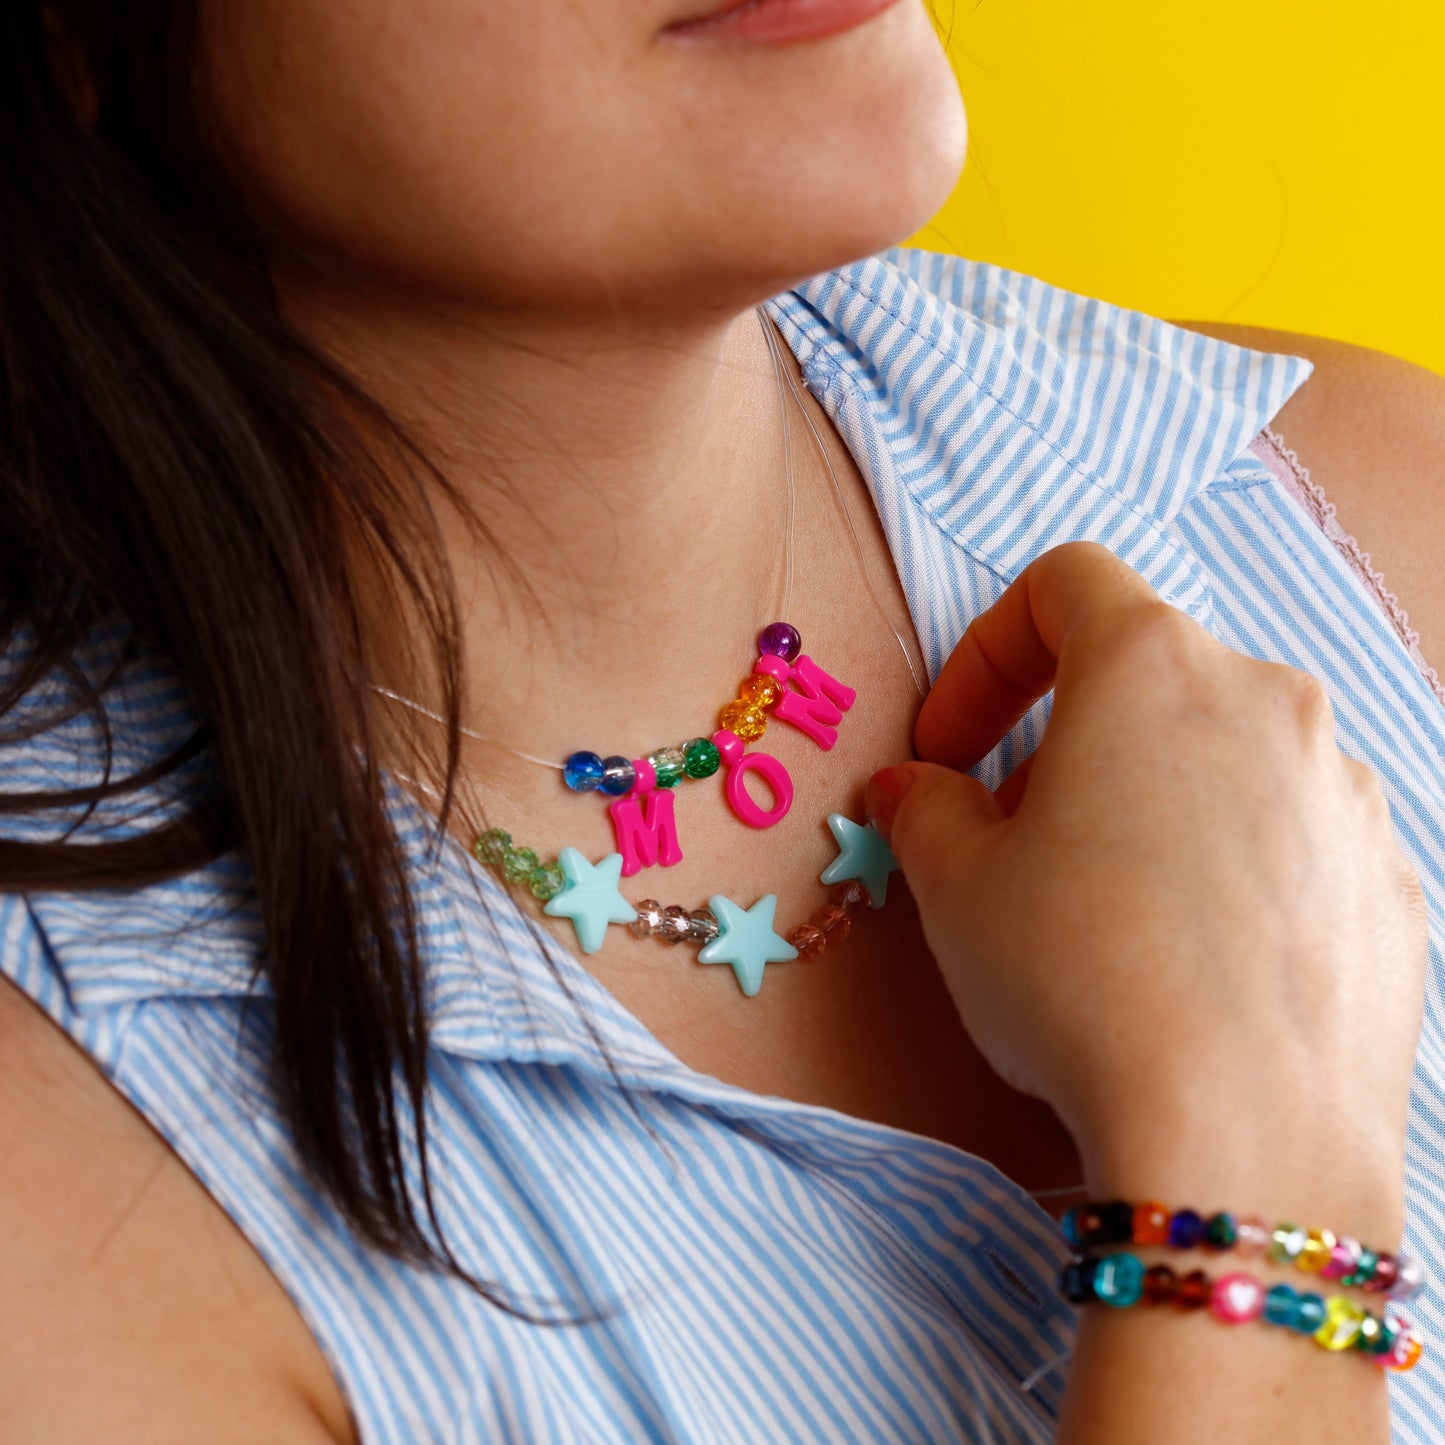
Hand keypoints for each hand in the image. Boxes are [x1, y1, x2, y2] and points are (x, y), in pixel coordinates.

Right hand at [865, 541, 1426, 1234]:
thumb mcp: (958, 887)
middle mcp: (1270, 704)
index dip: (986, 655)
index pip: (1064, 586)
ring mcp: (1346, 795)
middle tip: (1017, 838)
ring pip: (1225, 758)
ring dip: (1152, 803)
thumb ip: (924, 810)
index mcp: (1155, 670)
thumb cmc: (1080, 978)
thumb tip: (913, 791)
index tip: (951, 747)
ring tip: (1108, 909)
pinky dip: (1230, 871)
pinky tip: (1192, 964)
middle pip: (1149, 679)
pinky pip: (1291, 843)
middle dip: (1067, 742)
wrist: (1245, 1139)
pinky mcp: (1389, 885)